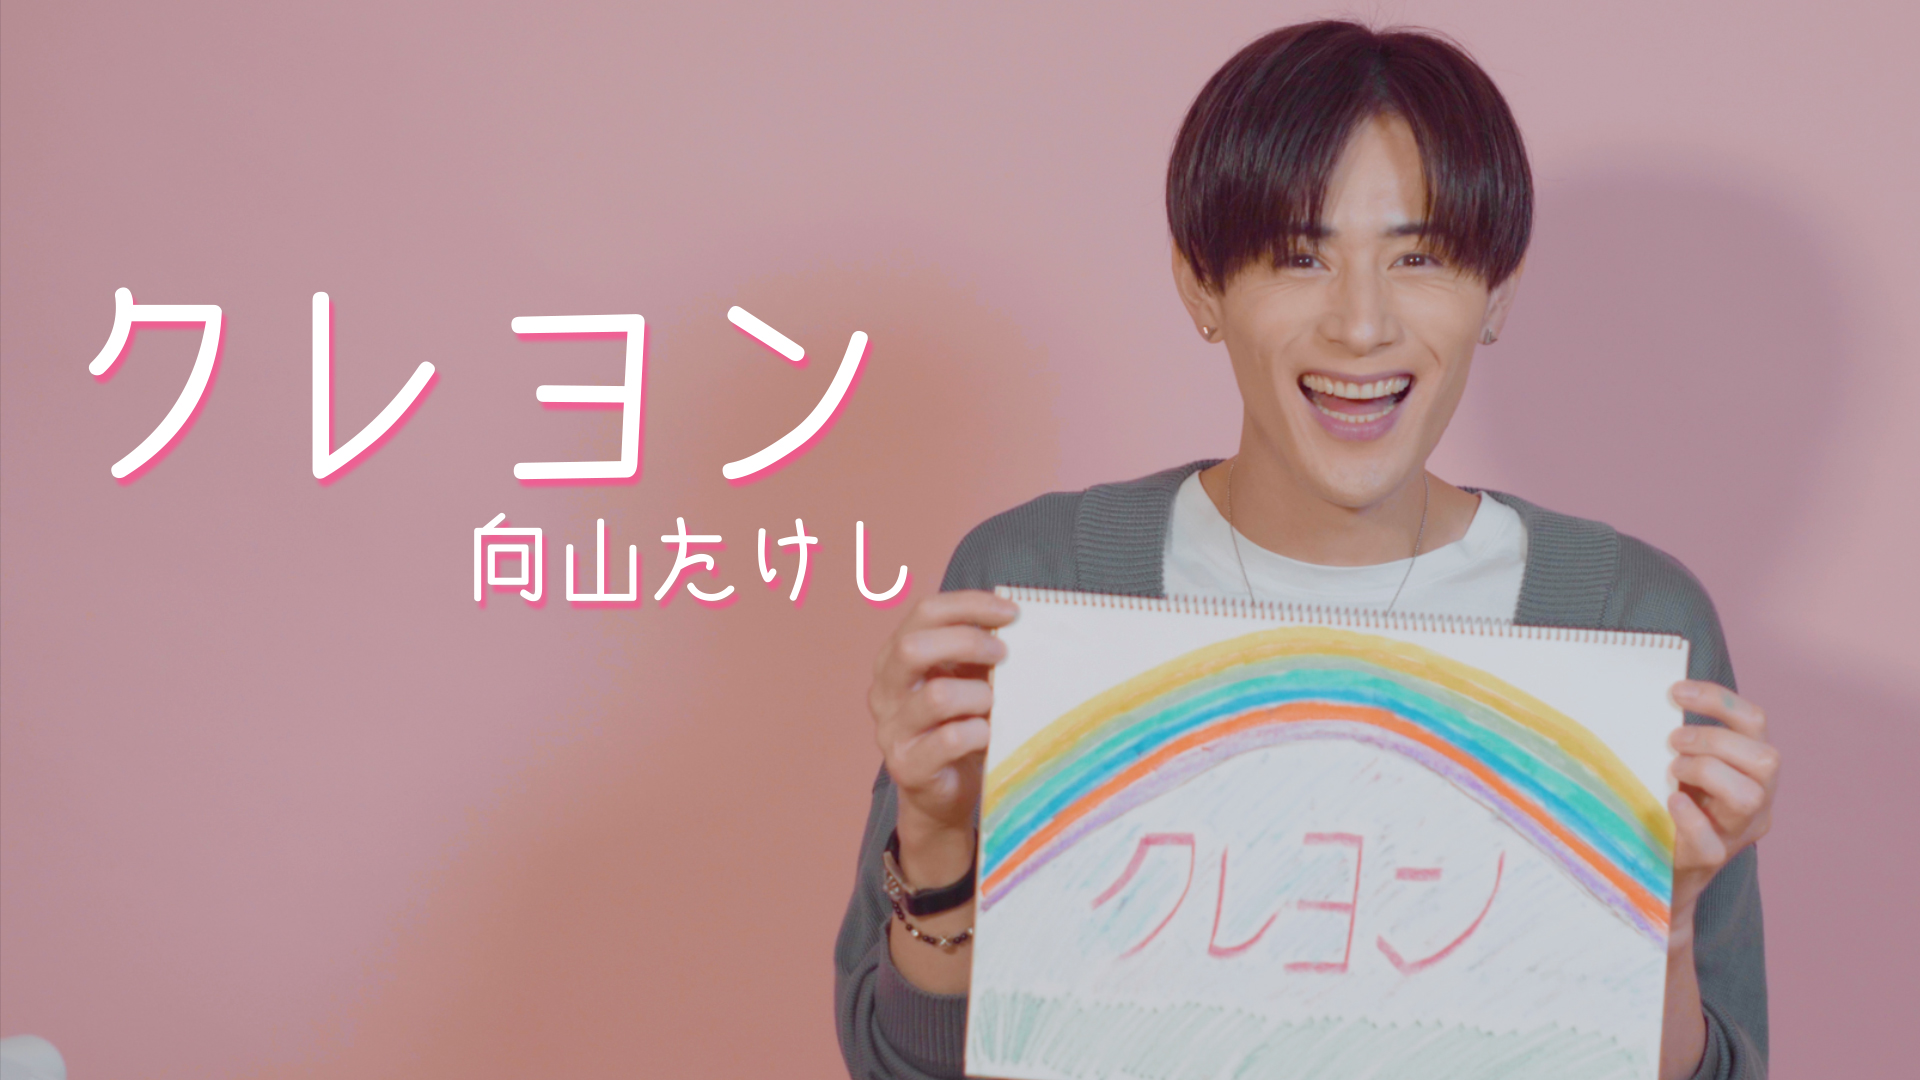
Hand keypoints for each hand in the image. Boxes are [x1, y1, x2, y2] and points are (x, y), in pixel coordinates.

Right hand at [869, 590, 1017, 881]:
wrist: (943, 795)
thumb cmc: (960, 726)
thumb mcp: (965, 679)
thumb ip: (975, 649)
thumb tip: (1014, 617)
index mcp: (895, 658)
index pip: (924, 612)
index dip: (969, 605)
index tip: (1011, 612)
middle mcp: (884, 691)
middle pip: (914, 647)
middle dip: (968, 642)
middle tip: (1004, 654)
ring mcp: (892, 730)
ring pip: (937, 696)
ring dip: (980, 695)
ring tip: (995, 704)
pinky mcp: (908, 767)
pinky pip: (951, 739)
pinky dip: (980, 732)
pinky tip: (990, 735)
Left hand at [1665, 680, 1778, 944]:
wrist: (1660, 867)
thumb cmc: (1668, 802)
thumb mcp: (1680, 765)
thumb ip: (1679, 739)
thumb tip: (1644, 698)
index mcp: (1750, 768)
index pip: (1755, 722)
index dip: (1719, 700)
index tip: (1675, 691)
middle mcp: (1757, 799)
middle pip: (1765, 757)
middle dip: (1713, 740)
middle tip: (1671, 742)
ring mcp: (1738, 831)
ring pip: (1750, 796)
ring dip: (1706, 771)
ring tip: (1672, 770)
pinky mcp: (1712, 860)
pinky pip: (1711, 841)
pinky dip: (1689, 817)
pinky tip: (1670, 801)